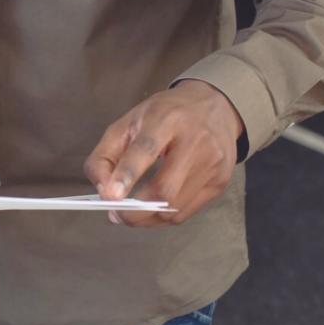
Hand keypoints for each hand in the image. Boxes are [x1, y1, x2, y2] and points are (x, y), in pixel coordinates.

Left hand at [84, 79, 243, 226]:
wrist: (213, 106)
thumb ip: (106, 154)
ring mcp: (212, 164)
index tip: (110, 196)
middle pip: (165, 188)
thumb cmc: (164, 115)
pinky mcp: (220, 182)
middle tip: (116, 215)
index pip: (146, 149)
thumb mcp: (128, 122)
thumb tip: (103, 190)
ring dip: (148, 218)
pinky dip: (164, 216)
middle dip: (136, 210)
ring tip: (131, 213)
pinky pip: (187, 211)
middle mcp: (194, 141)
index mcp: (166, 119)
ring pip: (176, 206)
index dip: (126, 174)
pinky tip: (153, 209)